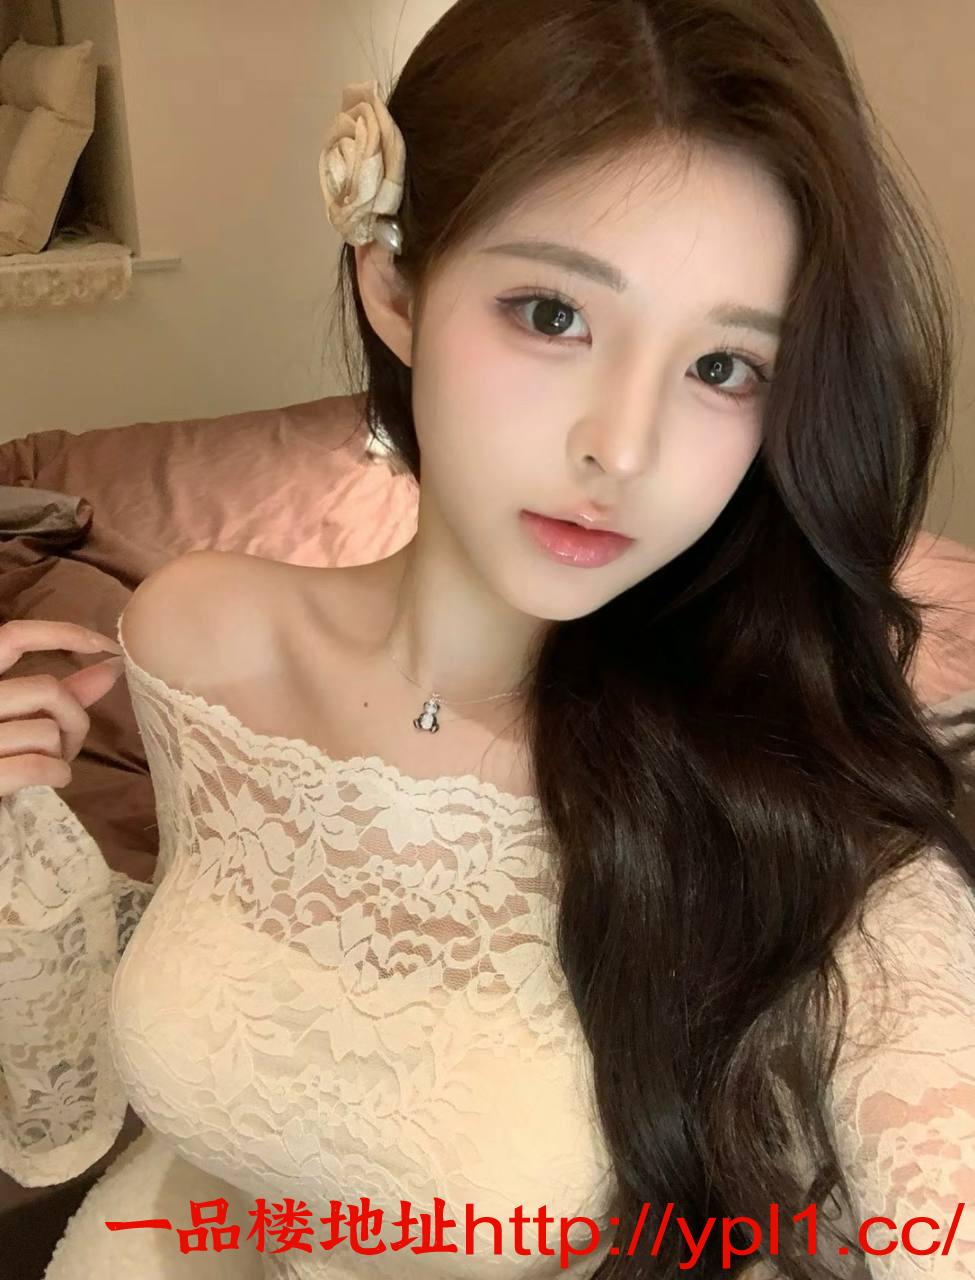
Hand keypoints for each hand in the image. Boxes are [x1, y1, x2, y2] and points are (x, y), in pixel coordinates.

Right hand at [0, 620, 125, 798]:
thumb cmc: (0, 757)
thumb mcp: (21, 720)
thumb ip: (62, 693)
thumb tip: (112, 666)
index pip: (12, 636)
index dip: (63, 633)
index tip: (106, 646)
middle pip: (47, 689)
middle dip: (75, 717)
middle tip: (69, 743)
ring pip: (46, 730)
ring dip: (62, 753)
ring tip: (51, 765)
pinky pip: (38, 765)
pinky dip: (58, 774)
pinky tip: (54, 780)